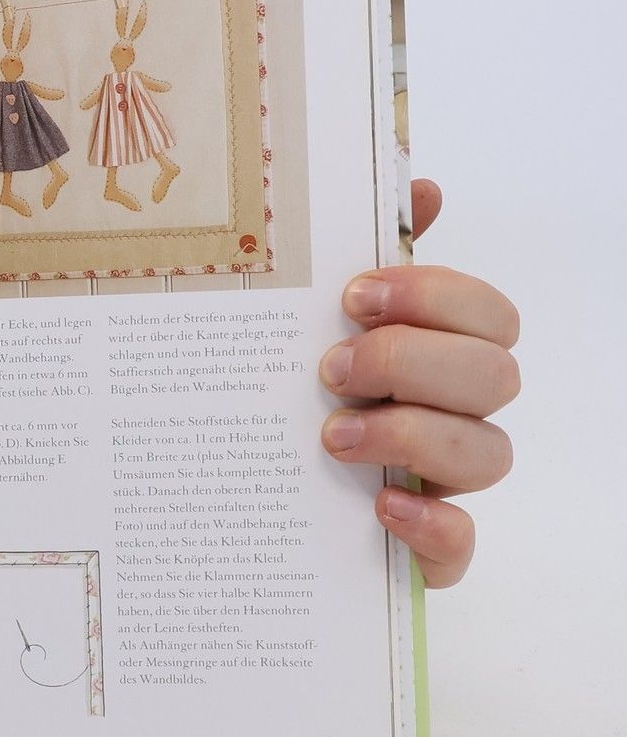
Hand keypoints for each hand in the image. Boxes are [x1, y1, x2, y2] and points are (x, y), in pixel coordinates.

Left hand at [319, 180, 518, 586]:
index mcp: (435, 355)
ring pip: (489, 453)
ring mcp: (445, 484)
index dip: (434, 296)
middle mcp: (452, 415)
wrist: (241, 504)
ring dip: (411, 435)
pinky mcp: (425, 550)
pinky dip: (429, 523)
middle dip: (412, 361)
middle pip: (494, 376)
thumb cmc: (284, 400)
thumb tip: (422, 186)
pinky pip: (460, 542)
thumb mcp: (299, 325)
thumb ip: (360, 259)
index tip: (354, 294)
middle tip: (331, 366)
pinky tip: (378, 507)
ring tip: (331, 435)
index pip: (487, 313)